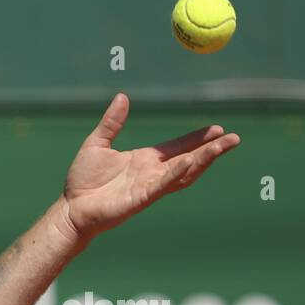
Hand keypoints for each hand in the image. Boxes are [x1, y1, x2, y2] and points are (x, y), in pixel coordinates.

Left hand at [59, 92, 239, 243]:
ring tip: (222, 147)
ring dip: (203, 160)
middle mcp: (151, 173)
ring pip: (183, 173)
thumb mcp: (97, 144)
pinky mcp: (140, 199)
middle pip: (189, 159)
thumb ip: (112, 123)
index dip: (197, 138)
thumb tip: (122, 97)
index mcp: (145, 160)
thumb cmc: (82, 181)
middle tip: (234, 138)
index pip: (178, 147)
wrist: (70, 208)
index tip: (217, 128)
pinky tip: (190, 161)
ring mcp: (148, 187)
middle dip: (212, 149)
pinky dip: (176, 173)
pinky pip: (163, 185)